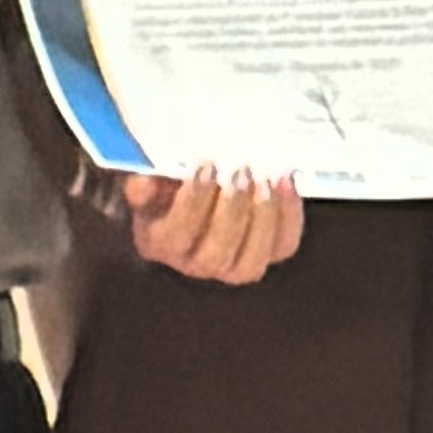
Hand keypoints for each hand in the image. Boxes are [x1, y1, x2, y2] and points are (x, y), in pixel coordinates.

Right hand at [119, 165, 302, 285]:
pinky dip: (289, 216)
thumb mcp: (148, 178)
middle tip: (241, 172)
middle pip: (216, 255)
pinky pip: (282, 246)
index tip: (205, 166)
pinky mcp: (265, 254)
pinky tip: (286, 182)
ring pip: (251, 262)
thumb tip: (144, 183)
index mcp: (159, 243)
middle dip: (232, 212)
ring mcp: (232, 266)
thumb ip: (142, 182)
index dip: (193, 202)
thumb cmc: (170, 183)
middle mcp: (195, 264)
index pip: (176, 234)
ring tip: (265, 181)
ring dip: (262, 220)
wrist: (195, 189)